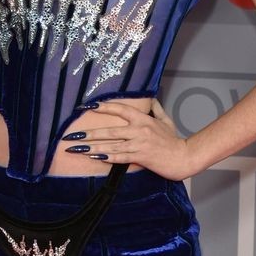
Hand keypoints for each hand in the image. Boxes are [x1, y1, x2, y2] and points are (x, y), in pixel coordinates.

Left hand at [61, 98, 193, 179]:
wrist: (183, 157)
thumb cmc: (174, 140)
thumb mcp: (166, 120)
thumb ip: (155, 108)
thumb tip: (149, 99)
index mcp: (143, 119)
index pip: (120, 109)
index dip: (103, 107)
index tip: (87, 107)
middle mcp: (139, 129)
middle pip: (109, 130)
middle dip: (88, 133)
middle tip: (72, 135)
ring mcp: (138, 144)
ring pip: (110, 145)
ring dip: (91, 147)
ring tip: (76, 148)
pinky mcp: (140, 157)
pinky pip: (119, 157)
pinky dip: (106, 157)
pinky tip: (93, 156)